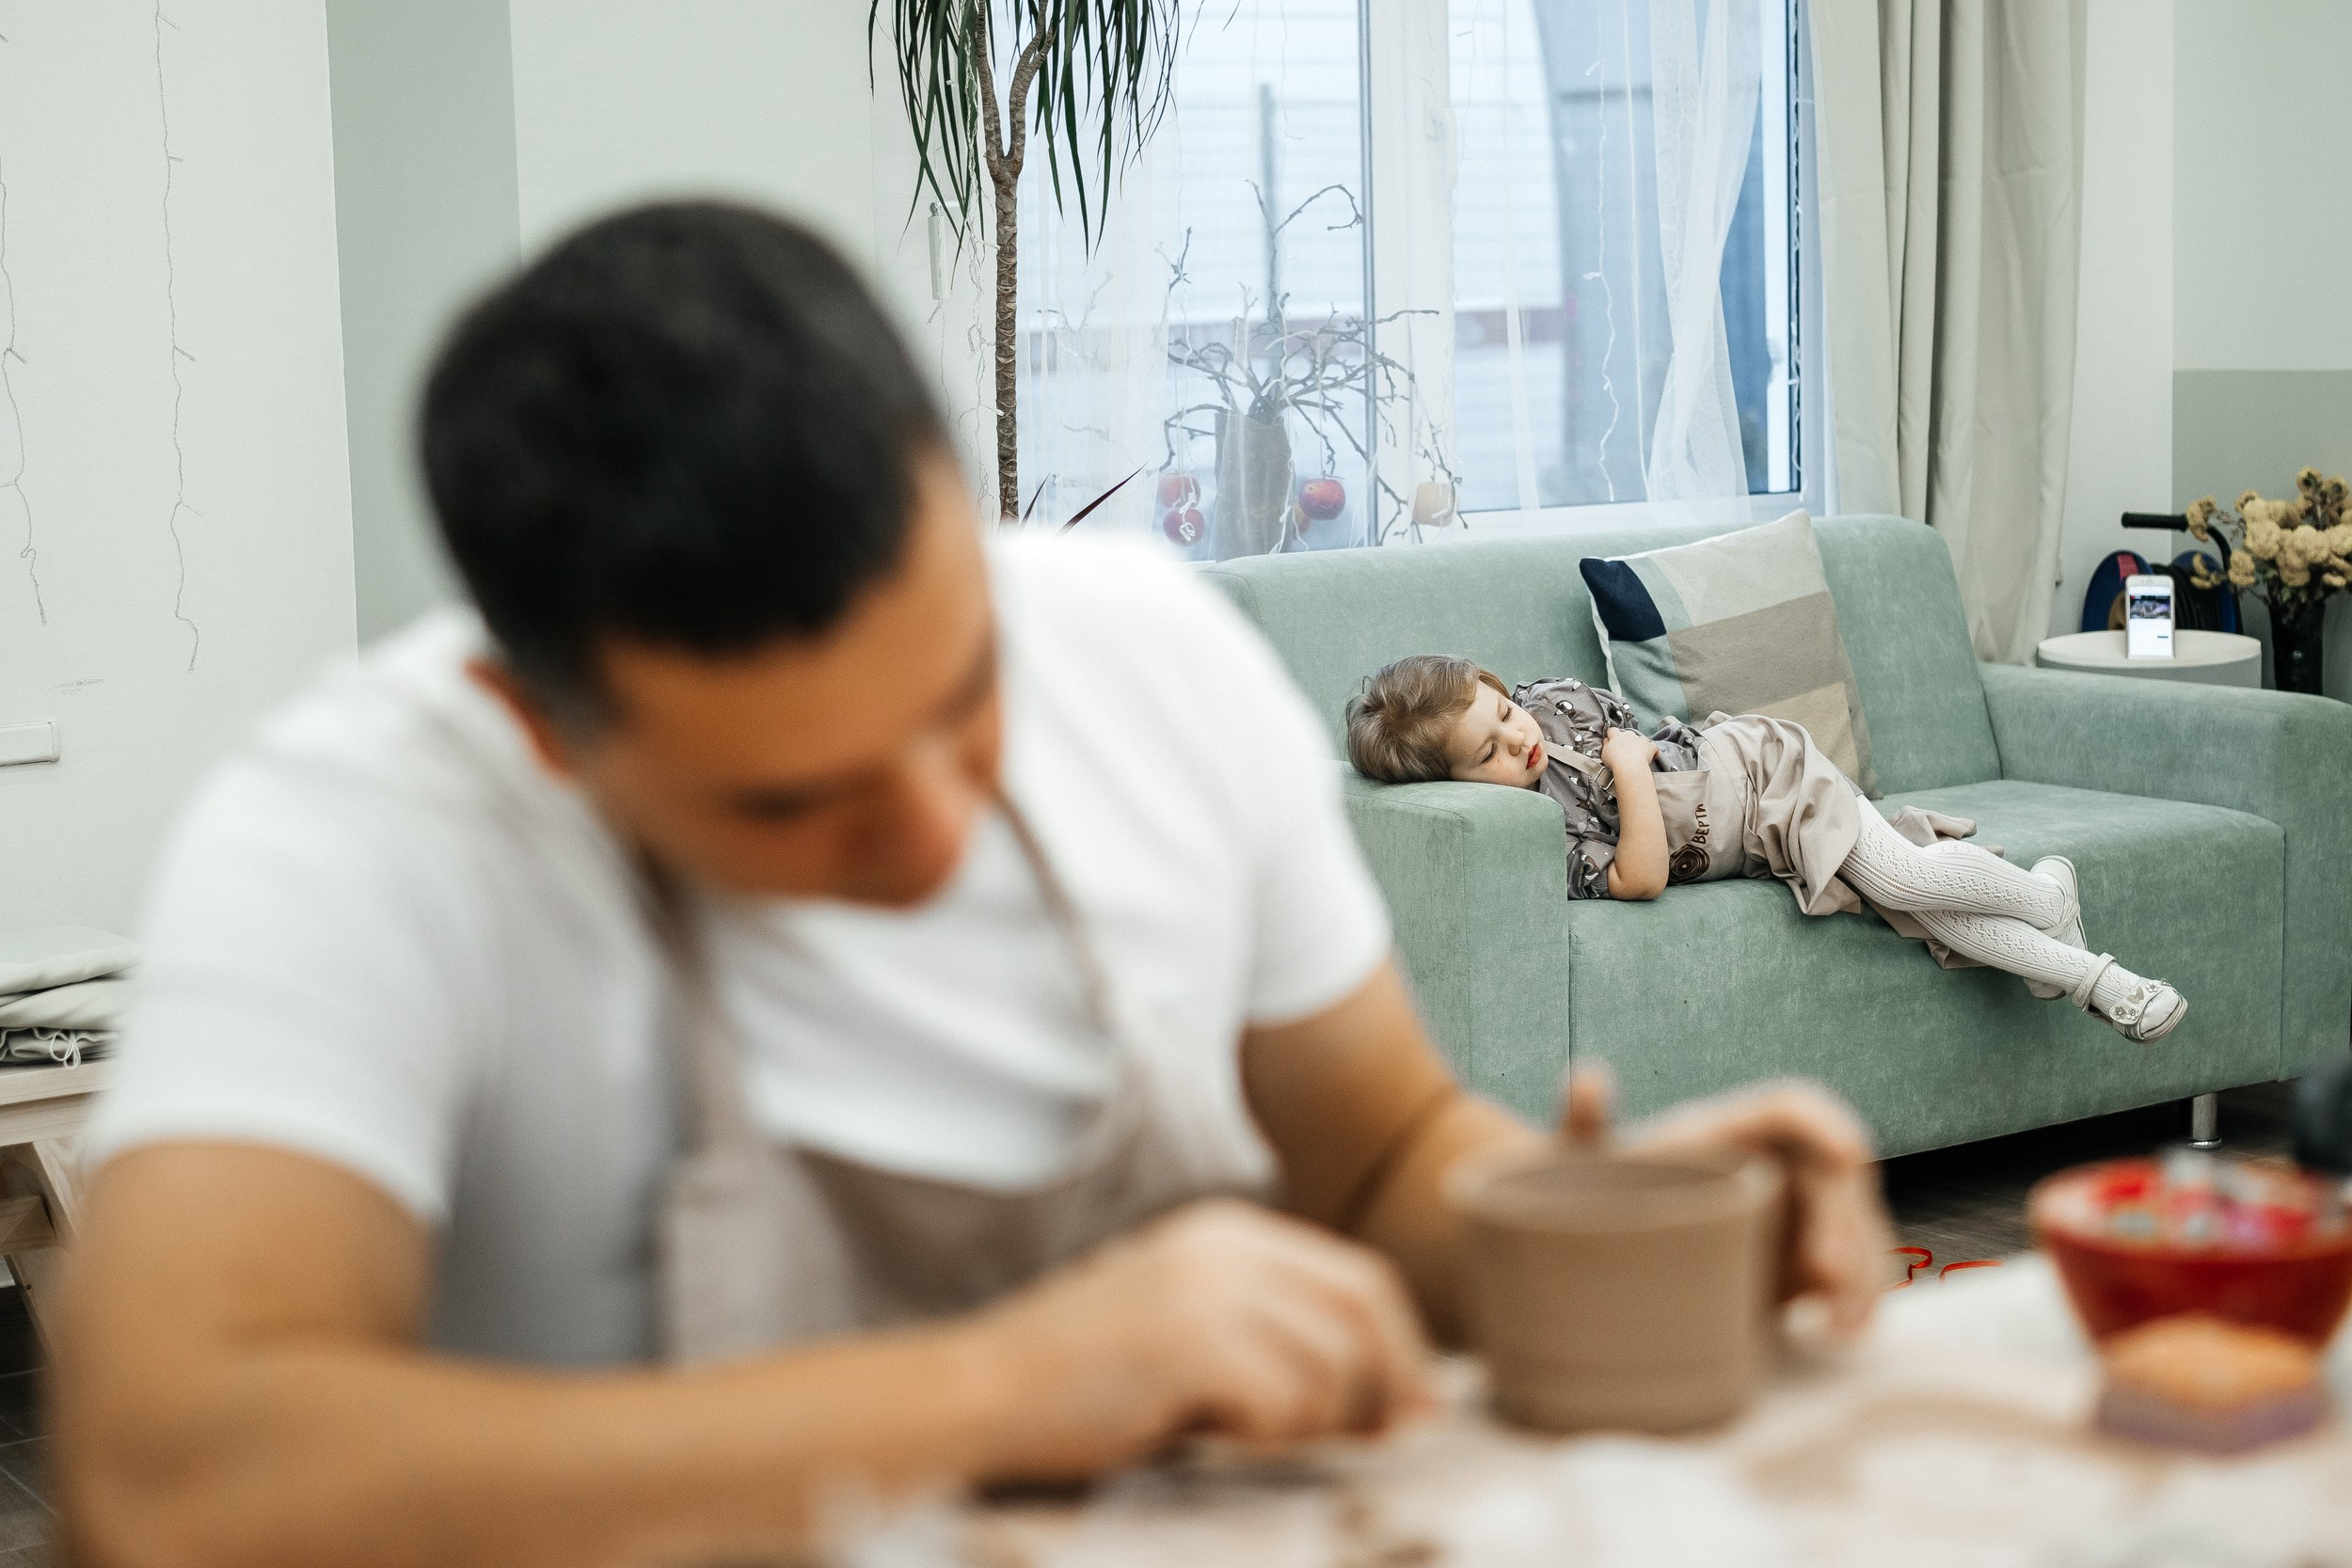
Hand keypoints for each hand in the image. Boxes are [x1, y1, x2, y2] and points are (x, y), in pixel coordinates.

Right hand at [968, 1199, 1437, 1478]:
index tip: (1415, 1410)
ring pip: (1332, 1367)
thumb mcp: (1190, 1331)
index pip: (1361, 1279)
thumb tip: (1402, 1400)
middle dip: (1387, 1389)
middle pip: (1365, 1315)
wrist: (980, 1394)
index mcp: (1230, 1233)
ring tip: (1247, 1438)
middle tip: (1375, 1443)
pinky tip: (1209, 1437)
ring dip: (1310, 1425)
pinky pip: (1283, 1403)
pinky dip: (1264, 1438)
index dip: (1404, 1350)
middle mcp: (1228, 1245)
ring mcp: (1210, 1289)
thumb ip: (1280, 1340)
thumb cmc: (1085, 1384)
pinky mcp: (1193, 1342)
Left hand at [1560, 1065, 1891, 1336]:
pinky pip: (1854, 1271)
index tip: (1849, 1154)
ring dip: (1862, 1269)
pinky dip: (1859, 1299)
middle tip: (1826, 1275)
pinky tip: (1844, 1332)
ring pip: (1858, 1226)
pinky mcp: (1803, 1264)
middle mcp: (1769, 1165)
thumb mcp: (1579, 1169)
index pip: (1793, 1109)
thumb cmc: (1587, 1203)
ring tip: (1840, 1322)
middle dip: (1845, 1220)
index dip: (1827, 1123)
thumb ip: (1583, 1124)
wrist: (1593, 1264)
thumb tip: (1586, 1078)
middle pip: (1836, 1176)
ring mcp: (1794, 1214)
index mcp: (1722, 1132)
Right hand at [1599, 728, 1658, 770]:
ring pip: (1640, 740)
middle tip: (1624, 751)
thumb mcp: (1604, 753)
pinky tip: (1651, 756)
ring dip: (1639, 745)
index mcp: (1616, 736)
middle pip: (1628, 735)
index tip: (1612, 740)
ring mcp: (1640, 739)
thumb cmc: (1615, 761)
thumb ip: (1606, 745)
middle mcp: (1629, 735)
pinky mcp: (1649, 746)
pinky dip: (1652, 750)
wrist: (1629, 766)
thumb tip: (1607, 740)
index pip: (1613, 731)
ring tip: (1636, 756)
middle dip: (1627, 741)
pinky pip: (1652, 746)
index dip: (1612, 735)